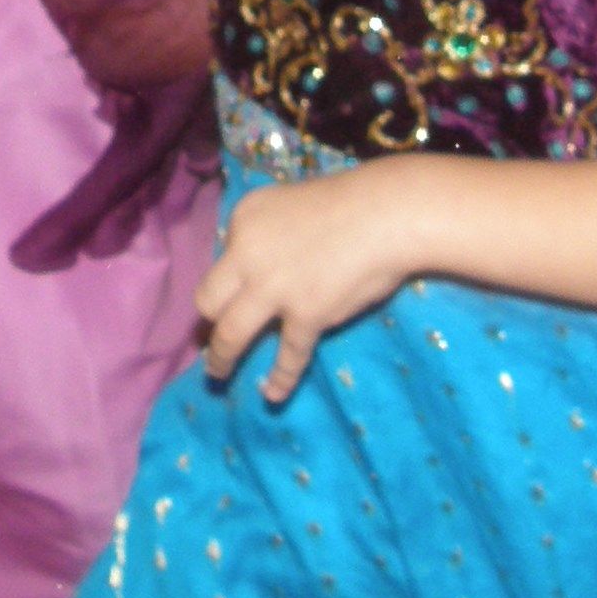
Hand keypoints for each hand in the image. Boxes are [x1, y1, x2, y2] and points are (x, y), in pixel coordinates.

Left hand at [195, 159, 427, 402]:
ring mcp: (274, 288)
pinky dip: (280, 379)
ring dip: (221, 358)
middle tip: (213, 334)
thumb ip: (272, 235)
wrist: (387, 214)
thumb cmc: (352, 203)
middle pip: (209, 299)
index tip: (242, 287)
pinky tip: (272, 395)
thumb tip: (268, 273)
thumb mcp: (292, 203)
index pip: (224, 256)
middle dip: (208, 320)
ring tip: (217, 373)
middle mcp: (248, 254)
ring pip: (230, 333)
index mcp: (246, 218)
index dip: (234, 275)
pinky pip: (288, 355)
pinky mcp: (305, 315)